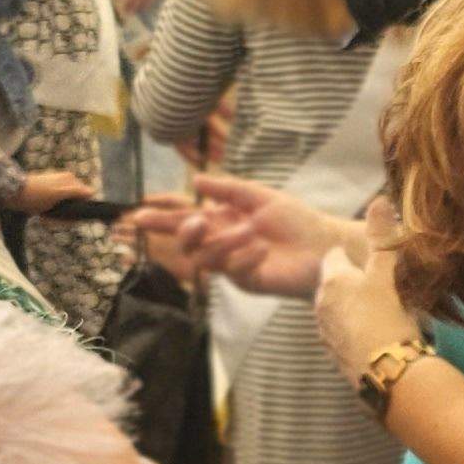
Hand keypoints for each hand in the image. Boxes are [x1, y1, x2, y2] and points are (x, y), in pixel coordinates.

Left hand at [7, 171, 91, 216]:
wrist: (11, 193)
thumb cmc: (35, 194)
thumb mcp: (57, 193)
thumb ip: (76, 192)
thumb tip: (93, 192)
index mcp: (70, 179)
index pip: (87, 196)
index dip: (81, 208)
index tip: (70, 217)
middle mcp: (66, 182)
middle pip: (77, 204)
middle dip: (68, 215)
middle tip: (55, 220)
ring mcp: (57, 188)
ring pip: (67, 208)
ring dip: (59, 217)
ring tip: (47, 218)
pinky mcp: (49, 195)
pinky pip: (57, 209)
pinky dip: (52, 215)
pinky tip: (43, 217)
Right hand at [118, 172, 354, 297]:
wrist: (325, 244)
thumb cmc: (295, 220)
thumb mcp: (260, 196)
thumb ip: (228, 189)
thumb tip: (196, 181)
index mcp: (222, 222)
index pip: (185, 221)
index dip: (162, 219)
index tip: (138, 214)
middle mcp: (222, 245)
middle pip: (187, 245)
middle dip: (184, 233)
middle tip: (198, 221)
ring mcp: (234, 266)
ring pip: (207, 260)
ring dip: (223, 243)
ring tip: (250, 231)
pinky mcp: (249, 282)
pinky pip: (234, 272)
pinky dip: (244, 257)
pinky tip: (261, 250)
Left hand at [313, 205, 423, 382]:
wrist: (387, 372)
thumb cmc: (387, 318)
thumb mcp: (387, 273)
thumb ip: (382, 237)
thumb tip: (379, 199)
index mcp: (332, 280)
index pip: (333, 256)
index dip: (352, 255)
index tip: (370, 260)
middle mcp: (321, 305)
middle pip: (334, 283)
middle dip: (352, 282)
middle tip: (381, 286)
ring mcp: (326, 331)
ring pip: (337, 310)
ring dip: (354, 307)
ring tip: (383, 312)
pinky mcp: (334, 355)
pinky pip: (343, 334)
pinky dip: (356, 330)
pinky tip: (378, 336)